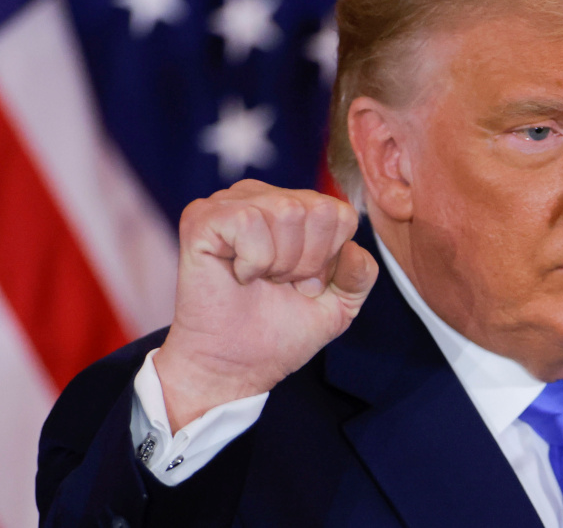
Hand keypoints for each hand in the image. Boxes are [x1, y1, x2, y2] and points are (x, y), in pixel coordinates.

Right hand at [153, 180, 377, 430]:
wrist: (234, 365)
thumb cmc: (280, 331)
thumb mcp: (340, 304)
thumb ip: (360, 274)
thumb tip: (353, 248)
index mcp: (298, 208)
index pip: (342, 214)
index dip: (330, 259)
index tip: (304, 283)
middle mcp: (265, 196)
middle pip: (319, 210)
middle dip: (307, 262)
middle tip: (279, 283)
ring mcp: (231, 202)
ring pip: (287, 213)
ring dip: (279, 263)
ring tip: (260, 280)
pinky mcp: (202, 217)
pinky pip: (248, 221)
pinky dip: (252, 260)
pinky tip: (239, 274)